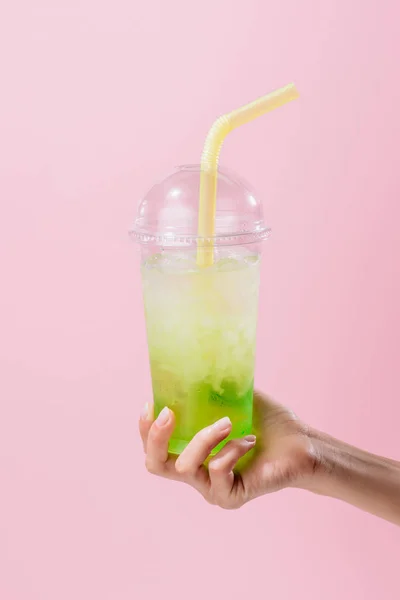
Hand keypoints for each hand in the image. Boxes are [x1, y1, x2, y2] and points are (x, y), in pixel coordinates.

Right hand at [139, 391, 318, 508]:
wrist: (301, 443)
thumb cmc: (268, 422)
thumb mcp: (234, 398)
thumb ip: (212, 389)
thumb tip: (191, 365)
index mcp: (191, 451)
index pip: (154, 448)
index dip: (145, 428)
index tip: (151, 403)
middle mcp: (195, 472)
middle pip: (155, 464)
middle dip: (155, 436)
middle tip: (169, 413)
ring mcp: (210, 487)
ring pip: (185, 465)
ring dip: (204, 437)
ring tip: (228, 421)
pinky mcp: (229, 496)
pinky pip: (216, 470)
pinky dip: (230, 449)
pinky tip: (249, 440)